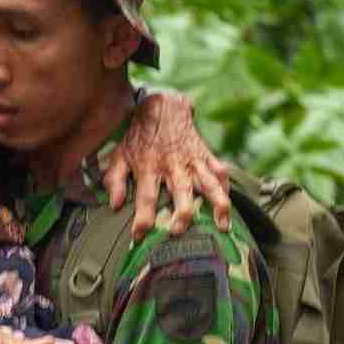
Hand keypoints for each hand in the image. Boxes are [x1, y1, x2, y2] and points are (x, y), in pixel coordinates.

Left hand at [105, 89, 233, 239]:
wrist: (163, 107)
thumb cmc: (138, 138)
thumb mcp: (120, 156)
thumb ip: (114, 180)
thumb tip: (114, 205)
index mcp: (149, 167)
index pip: (145, 197)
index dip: (142, 218)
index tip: (139, 237)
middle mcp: (173, 165)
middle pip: (181, 192)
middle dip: (182, 213)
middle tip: (178, 232)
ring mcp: (192, 160)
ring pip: (209, 184)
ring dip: (217, 205)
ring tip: (223, 226)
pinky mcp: (206, 155)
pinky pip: (220, 172)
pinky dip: (227, 188)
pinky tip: (230, 206)